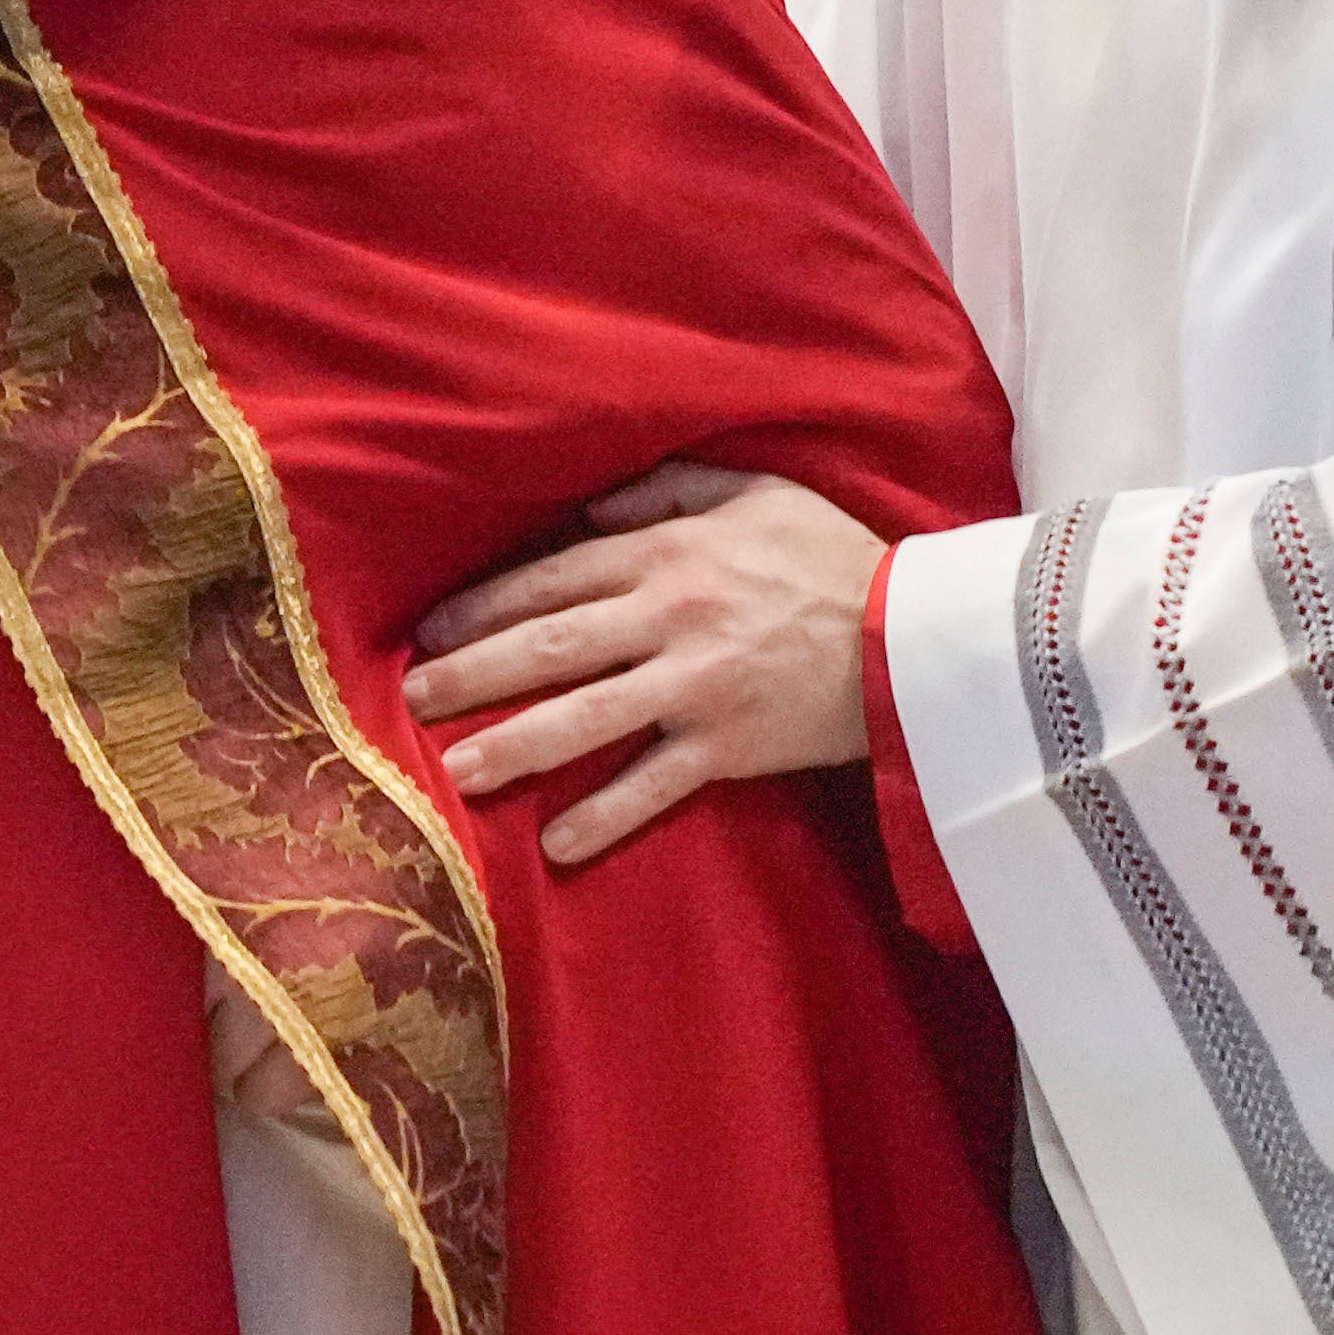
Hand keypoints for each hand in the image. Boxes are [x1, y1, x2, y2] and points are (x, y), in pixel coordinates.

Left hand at [399, 464, 889, 871]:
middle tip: (411, 700)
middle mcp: (670, 618)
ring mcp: (696, 686)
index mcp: (670, 553)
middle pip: (549, 646)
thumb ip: (670, 491)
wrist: (921, 630)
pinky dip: (604, 816)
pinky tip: (556, 843)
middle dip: (471, 673)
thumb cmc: (837, 555)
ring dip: (514, 745)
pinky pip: (653, 786)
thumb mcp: (758, 492)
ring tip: (456, 771)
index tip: (433, 631)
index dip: (486, 605)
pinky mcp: (730, 745)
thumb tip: (590, 508)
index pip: (555, 577)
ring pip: (584, 717)